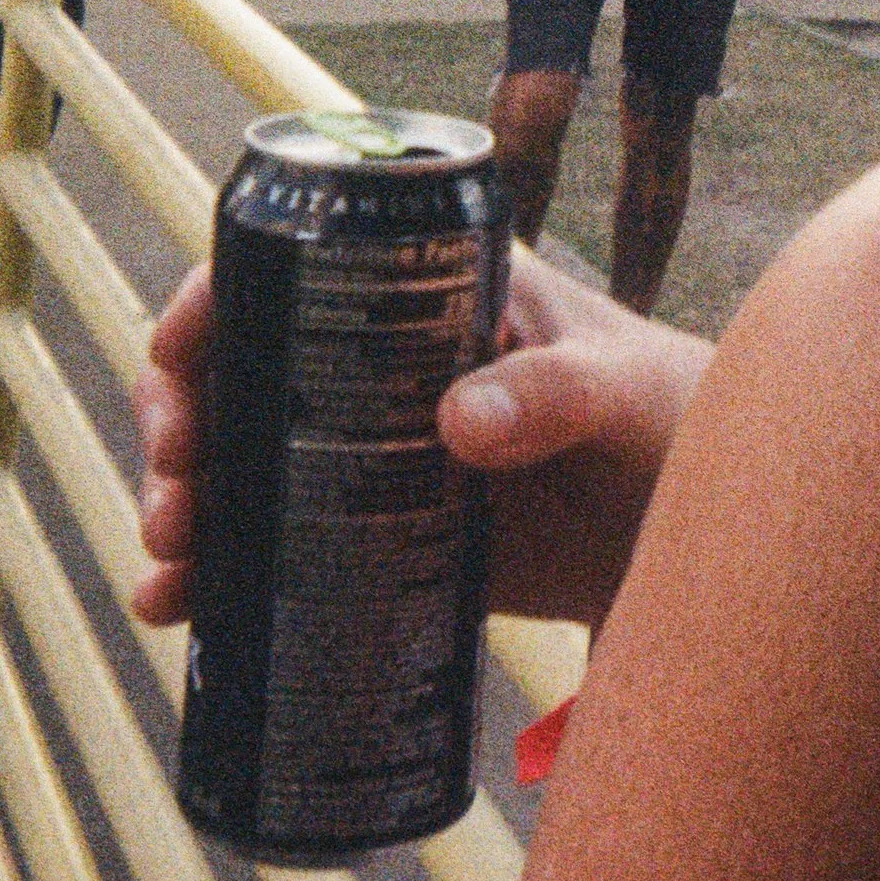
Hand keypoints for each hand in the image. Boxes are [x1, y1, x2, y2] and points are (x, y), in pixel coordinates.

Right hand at [134, 252, 711, 633]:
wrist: (707, 525)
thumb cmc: (675, 414)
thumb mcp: (626, 387)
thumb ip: (558, 392)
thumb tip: (459, 421)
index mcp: (431, 294)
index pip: (296, 268)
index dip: (215, 303)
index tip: (178, 359)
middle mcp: (382, 369)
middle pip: (242, 374)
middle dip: (183, 422)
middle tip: (178, 485)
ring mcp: (373, 457)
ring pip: (245, 465)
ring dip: (189, 506)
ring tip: (172, 566)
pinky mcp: (380, 539)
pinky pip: (279, 550)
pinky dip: (221, 577)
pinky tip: (181, 611)